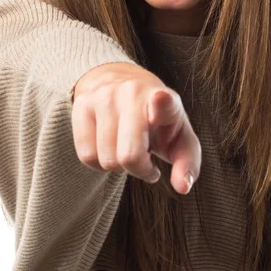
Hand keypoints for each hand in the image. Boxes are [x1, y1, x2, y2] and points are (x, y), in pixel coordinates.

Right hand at [71, 62, 200, 193]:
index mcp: (166, 99)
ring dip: (118, 165)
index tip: (160, 99)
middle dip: (139, 168)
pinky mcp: (82, 102)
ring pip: (106, 159)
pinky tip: (110, 146)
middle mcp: (133, 92)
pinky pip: (86, 155)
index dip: (162, 103)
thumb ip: (187, 164)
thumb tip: (182, 187)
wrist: (126, 83)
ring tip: (128, 146)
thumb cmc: (160, 122)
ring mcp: (105, 95)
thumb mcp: (181, 139)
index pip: (163, 101)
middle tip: (146, 156)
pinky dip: (99, 162)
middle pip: (129, 156)